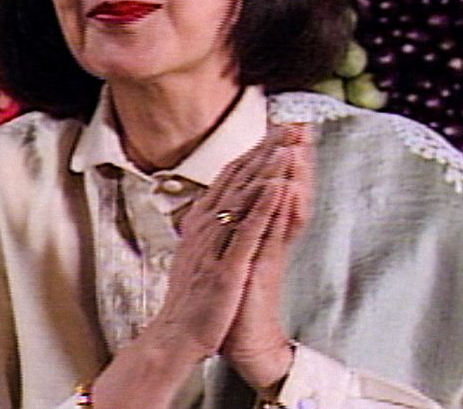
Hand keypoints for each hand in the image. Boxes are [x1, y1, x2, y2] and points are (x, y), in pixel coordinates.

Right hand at [93, 124, 302, 406]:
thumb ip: (205, 227)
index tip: (273, 131)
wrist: (175, 337)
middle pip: (237, 181)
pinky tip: (278, 188)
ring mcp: (214, 247)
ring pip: (242, 200)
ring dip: (265, 170)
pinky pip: (247, 232)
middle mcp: (205, 228)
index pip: (228, 178)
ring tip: (286, 144)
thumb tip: (214, 204)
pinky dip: (263, 207)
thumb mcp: (195, 253)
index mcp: (200, 223)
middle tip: (287, 125)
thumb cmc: (190, 299)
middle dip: (263, 151)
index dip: (252, 152)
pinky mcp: (226, 269)